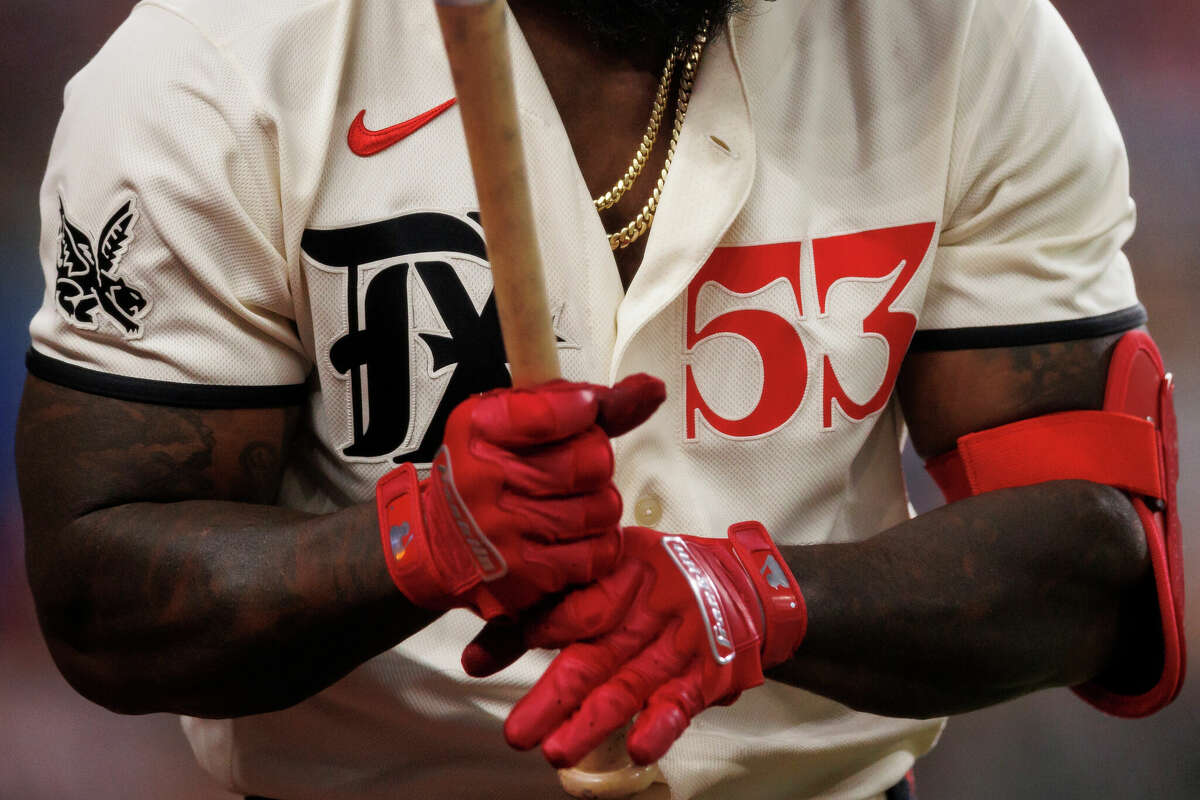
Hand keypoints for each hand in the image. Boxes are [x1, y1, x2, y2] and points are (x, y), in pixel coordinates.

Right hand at [376, 374, 665, 619]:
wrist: (438, 545)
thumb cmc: (485, 473)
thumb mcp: (513, 423)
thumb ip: (582, 404)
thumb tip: (652, 388)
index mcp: (479, 429)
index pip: (554, 411)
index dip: (584, 409)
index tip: (584, 411)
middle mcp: (485, 479)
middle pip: (592, 461)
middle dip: (596, 462)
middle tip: (574, 468)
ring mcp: (505, 532)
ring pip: (602, 508)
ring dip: (598, 506)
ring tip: (570, 504)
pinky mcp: (526, 575)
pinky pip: (597, 553)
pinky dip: (596, 544)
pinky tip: (572, 536)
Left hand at [467, 523, 806, 765]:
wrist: (746, 585)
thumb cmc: (661, 577)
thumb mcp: (604, 572)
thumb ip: (540, 614)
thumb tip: (472, 660)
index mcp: (619, 575)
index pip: (572, 605)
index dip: (531, 629)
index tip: (487, 659)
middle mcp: (646, 610)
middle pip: (593, 656)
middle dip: (553, 697)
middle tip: (518, 733)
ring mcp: (676, 646)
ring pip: (629, 687)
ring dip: (594, 723)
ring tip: (558, 751)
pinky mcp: (703, 677)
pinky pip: (680, 703)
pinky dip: (661, 726)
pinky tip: (640, 748)